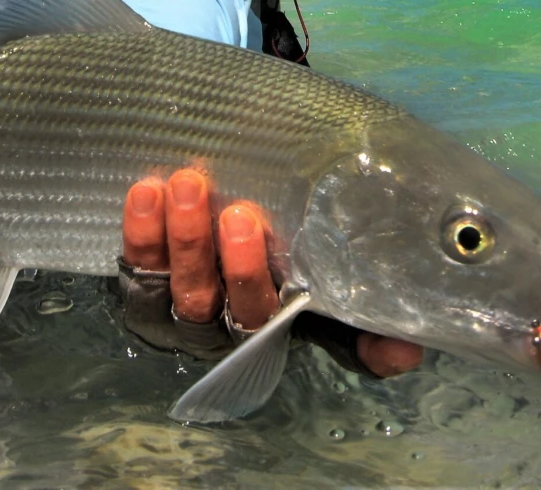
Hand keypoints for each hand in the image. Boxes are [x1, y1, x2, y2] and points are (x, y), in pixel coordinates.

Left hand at [119, 168, 424, 376]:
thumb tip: (403, 354)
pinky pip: (137, 265)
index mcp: (267, 332)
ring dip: (178, 238)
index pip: (267, 324)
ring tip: (186, 185)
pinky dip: (140, 231)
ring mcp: (175, 307)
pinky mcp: (143, 285)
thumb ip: (372, 326)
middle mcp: (217, 329)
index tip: (270, 244)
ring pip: (172, 284)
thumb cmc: (305, 266)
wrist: (244, 225)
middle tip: (238, 212)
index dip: (257, 283)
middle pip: (214, 303)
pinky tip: (146, 191)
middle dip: (225, 260)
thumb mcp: (342, 298)